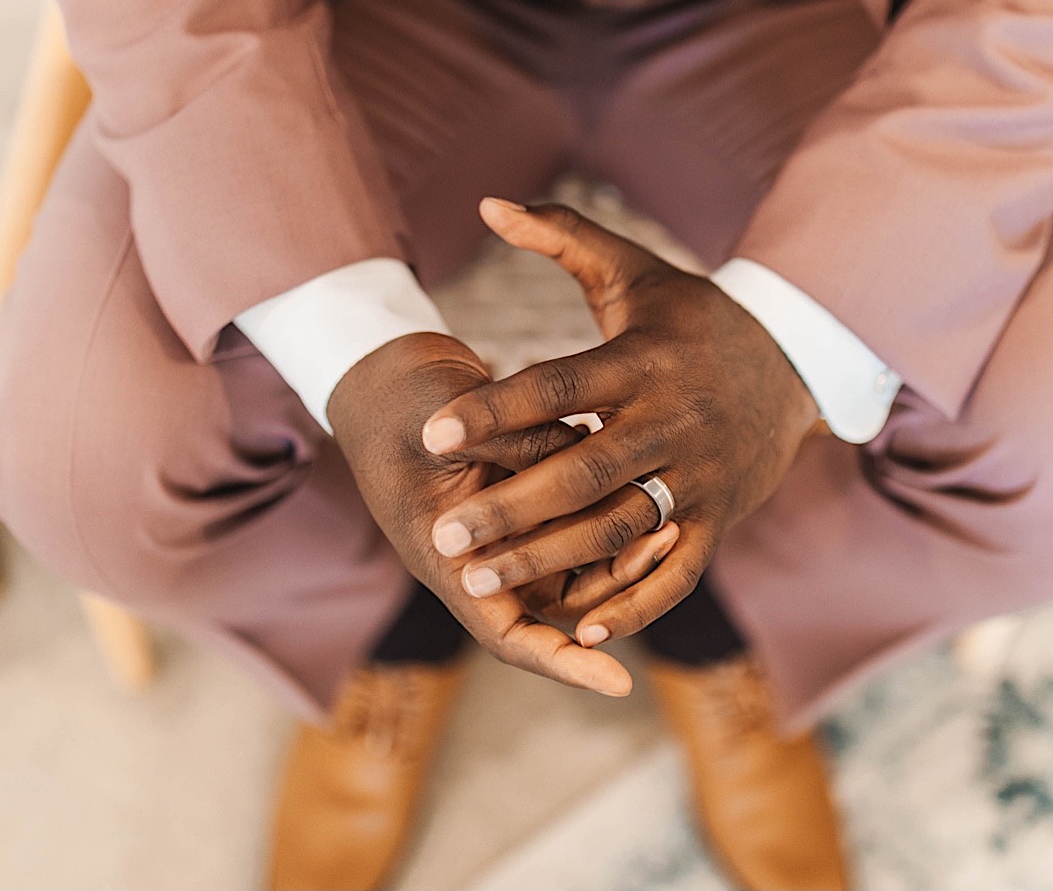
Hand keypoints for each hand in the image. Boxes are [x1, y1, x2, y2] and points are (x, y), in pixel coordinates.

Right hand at [329, 332, 671, 695]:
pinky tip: (644, 473)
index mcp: (450, 556)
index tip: (618, 683)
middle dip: (617, 584)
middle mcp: (485, 552)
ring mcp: (508, 525)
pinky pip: (581, 515)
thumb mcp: (449, 425)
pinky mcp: (528, 491)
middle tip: (665, 541)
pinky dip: (611, 503)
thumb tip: (589, 451)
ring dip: (622, 547)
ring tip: (667, 516)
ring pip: (580, 560)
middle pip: (564, 599)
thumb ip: (519, 444)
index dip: (562, 663)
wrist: (385, 369)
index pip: (508, 634)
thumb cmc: (402, 401)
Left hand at [418, 199, 820, 646]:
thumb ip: (560, 236)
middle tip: (442, 533)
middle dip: (510, 507)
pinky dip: (634, 604)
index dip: (496, 409)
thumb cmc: (691, 317)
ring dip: (550, 560)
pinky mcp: (719, 517)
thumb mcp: (633, 271)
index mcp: (641, 359)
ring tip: (478, 580)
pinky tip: (578, 631)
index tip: (432, 433)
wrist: (796, 361)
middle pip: (583, 471)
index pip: (559, 386)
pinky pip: (677, 570)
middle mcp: (670, 420)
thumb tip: (487, 202)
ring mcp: (698, 474)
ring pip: (620, 527)